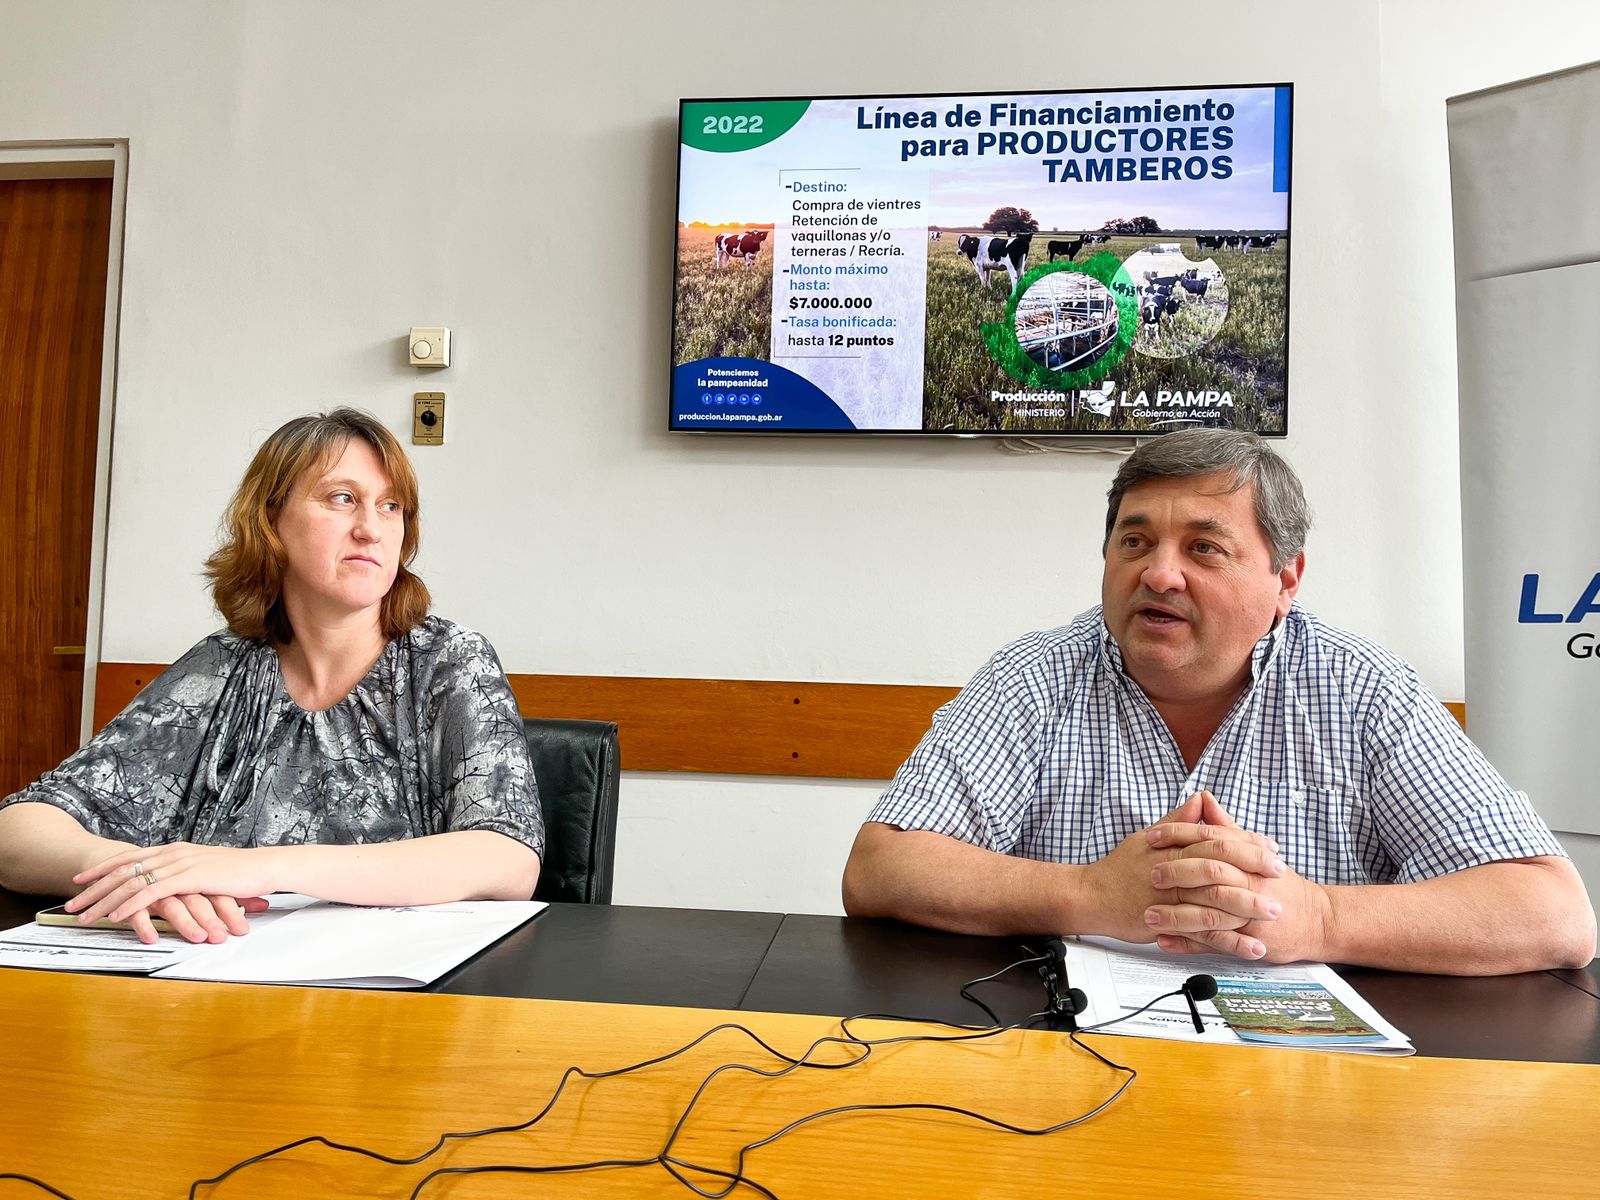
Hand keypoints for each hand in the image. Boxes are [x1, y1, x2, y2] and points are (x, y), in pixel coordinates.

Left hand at [68, 843, 277, 941]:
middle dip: (92, 888)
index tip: (79, 881)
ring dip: (104, 900)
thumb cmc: (240, 873)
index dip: (101, 870)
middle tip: (70, 904)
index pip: (128, 857)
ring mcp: (180, 863)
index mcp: (174, 850)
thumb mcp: (206, 872)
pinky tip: (116, 916)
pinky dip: (131, 904)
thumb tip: (171, 887)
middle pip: (122, 869)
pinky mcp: (189, 877)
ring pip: (132, 881)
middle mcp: (172, 853)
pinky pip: (152, 892)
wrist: (265, 867)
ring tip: (85, 915)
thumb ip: (185, 876)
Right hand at [1076, 793, 1280, 943]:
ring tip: (1274, 913)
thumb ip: (1178, 821)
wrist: (1092, 896)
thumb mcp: (1148, 837)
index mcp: (1173, 848)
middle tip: (1280, 879)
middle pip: (1220, 868)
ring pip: (1215, 902)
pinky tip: (1252, 948)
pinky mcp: (1168, 924)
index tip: (1271, 849)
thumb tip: (1200, 800)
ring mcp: (1171, 899)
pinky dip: (1231, 942)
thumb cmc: (1119, 868)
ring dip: (1247, 908)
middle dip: (1254, 873)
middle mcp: (1173, 871)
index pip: (1216, 840)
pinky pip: (1204, 935)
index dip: (1246, 844)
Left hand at [1146, 794, 1331, 961]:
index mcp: (1249, 858)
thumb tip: (1204, 799)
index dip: (1178, 835)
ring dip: (1176, 915)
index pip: (1210, 839)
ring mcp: (1250, 915)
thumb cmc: (1281, 884)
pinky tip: (1165, 941)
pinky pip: (1214, 944)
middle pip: (1209, 873)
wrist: (1318, 921)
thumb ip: (1227, 828)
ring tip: (1149, 915)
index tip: (1151, 837)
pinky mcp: (1250, 942)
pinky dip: (1188, 944)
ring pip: (1208, 913)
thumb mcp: (1256, 851)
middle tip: (1150, 875)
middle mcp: (1250, 883)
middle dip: (1176, 873)